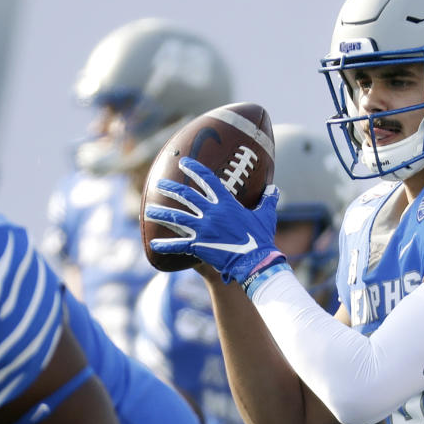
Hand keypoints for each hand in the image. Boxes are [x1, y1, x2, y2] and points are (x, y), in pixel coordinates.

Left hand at [144, 156, 283, 283]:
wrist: (255, 260)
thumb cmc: (261, 238)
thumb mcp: (266, 216)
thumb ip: (268, 201)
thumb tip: (274, 189)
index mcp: (226, 203)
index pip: (208, 180)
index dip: (195, 169)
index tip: (184, 162)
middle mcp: (212, 213)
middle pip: (186, 196)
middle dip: (170, 188)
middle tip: (159, 183)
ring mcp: (203, 229)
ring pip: (177, 218)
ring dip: (161, 214)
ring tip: (148, 211)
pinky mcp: (199, 246)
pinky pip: (178, 245)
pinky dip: (166, 245)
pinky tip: (153, 244)